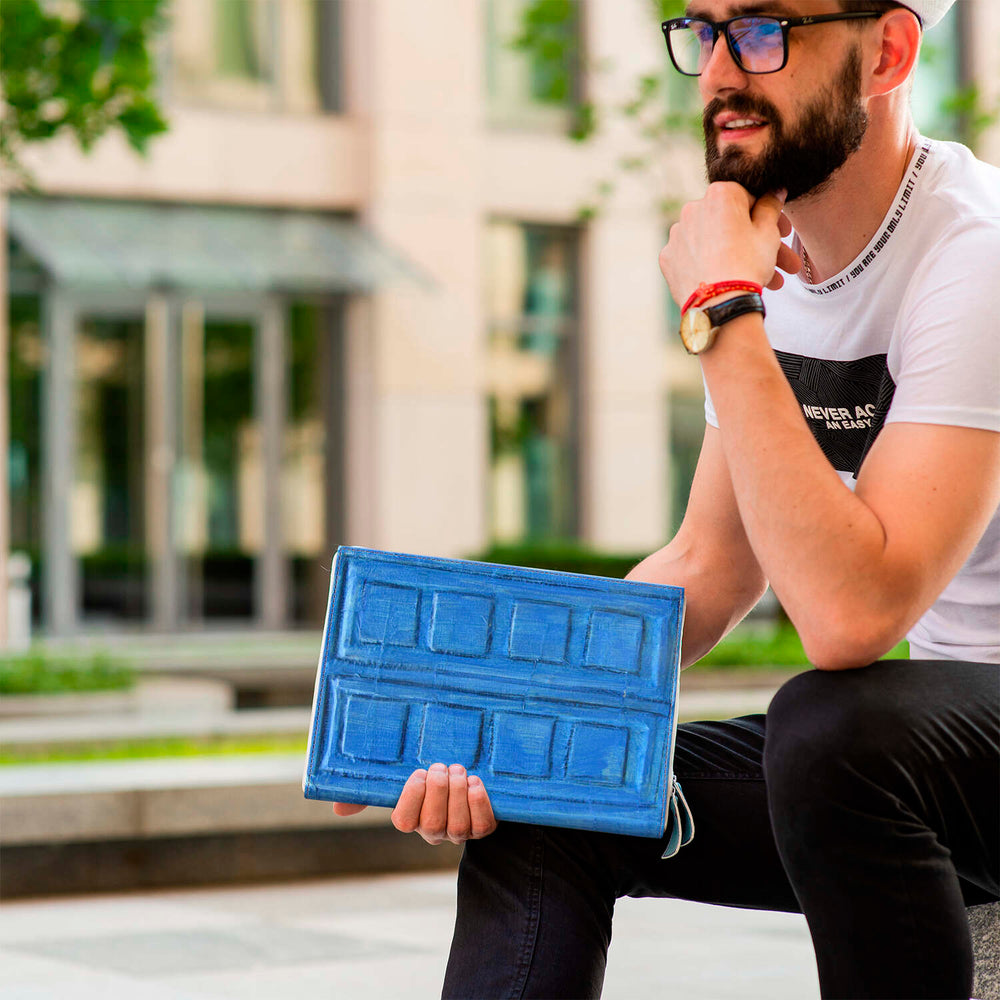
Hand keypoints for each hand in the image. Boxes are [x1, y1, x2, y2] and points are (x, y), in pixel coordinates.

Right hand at [392, 763, 496, 844]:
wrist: (471, 787)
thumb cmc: (442, 776)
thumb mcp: (425, 774)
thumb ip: (420, 772)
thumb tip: (413, 752)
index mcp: (415, 820)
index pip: (405, 821)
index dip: (412, 796)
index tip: (420, 772)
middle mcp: (435, 833)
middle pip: (432, 823)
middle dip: (437, 789)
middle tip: (441, 767)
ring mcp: (458, 835)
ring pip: (457, 825)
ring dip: (458, 791)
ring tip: (457, 770)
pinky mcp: (481, 831)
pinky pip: (481, 824)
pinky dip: (478, 801)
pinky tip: (474, 782)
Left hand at [659, 184, 801, 306]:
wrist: (719, 304)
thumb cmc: (747, 265)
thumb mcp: (768, 232)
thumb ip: (771, 206)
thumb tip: (774, 191)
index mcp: (719, 194)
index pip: (748, 198)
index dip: (768, 216)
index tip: (782, 232)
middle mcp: (692, 208)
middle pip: (730, 223)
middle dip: (756, 241)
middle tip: (779, 260)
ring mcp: (677, 234)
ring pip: (713, 241)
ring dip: (736, 255)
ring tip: (764, 279)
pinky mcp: (668, 258)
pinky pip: (693, 257)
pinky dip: (708, 264)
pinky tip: (726, 279)